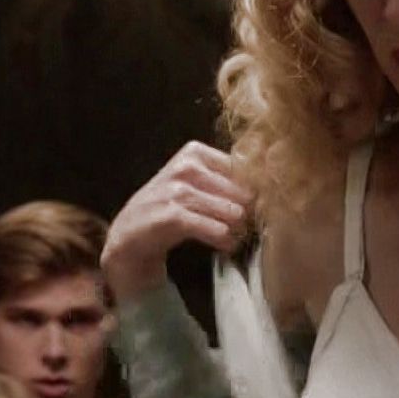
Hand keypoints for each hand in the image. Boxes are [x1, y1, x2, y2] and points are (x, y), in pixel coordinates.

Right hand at [102, 142, 252, 300]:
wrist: (131, 232)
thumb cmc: (169, 207)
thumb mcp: (194, 185)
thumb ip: (224, 181)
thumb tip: (266, 189)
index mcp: (194, 153)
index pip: (241, 167)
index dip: (253, 189)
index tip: (257, 205)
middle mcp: (185, 167)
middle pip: (239, 190)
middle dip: (248, 211)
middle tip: (248, 226)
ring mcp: (176, 191)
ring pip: (229, 210)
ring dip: (238, 228)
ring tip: (238, 237)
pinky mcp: (171, 216)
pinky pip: (211, 227)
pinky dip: (223, 238)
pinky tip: (226, 244)